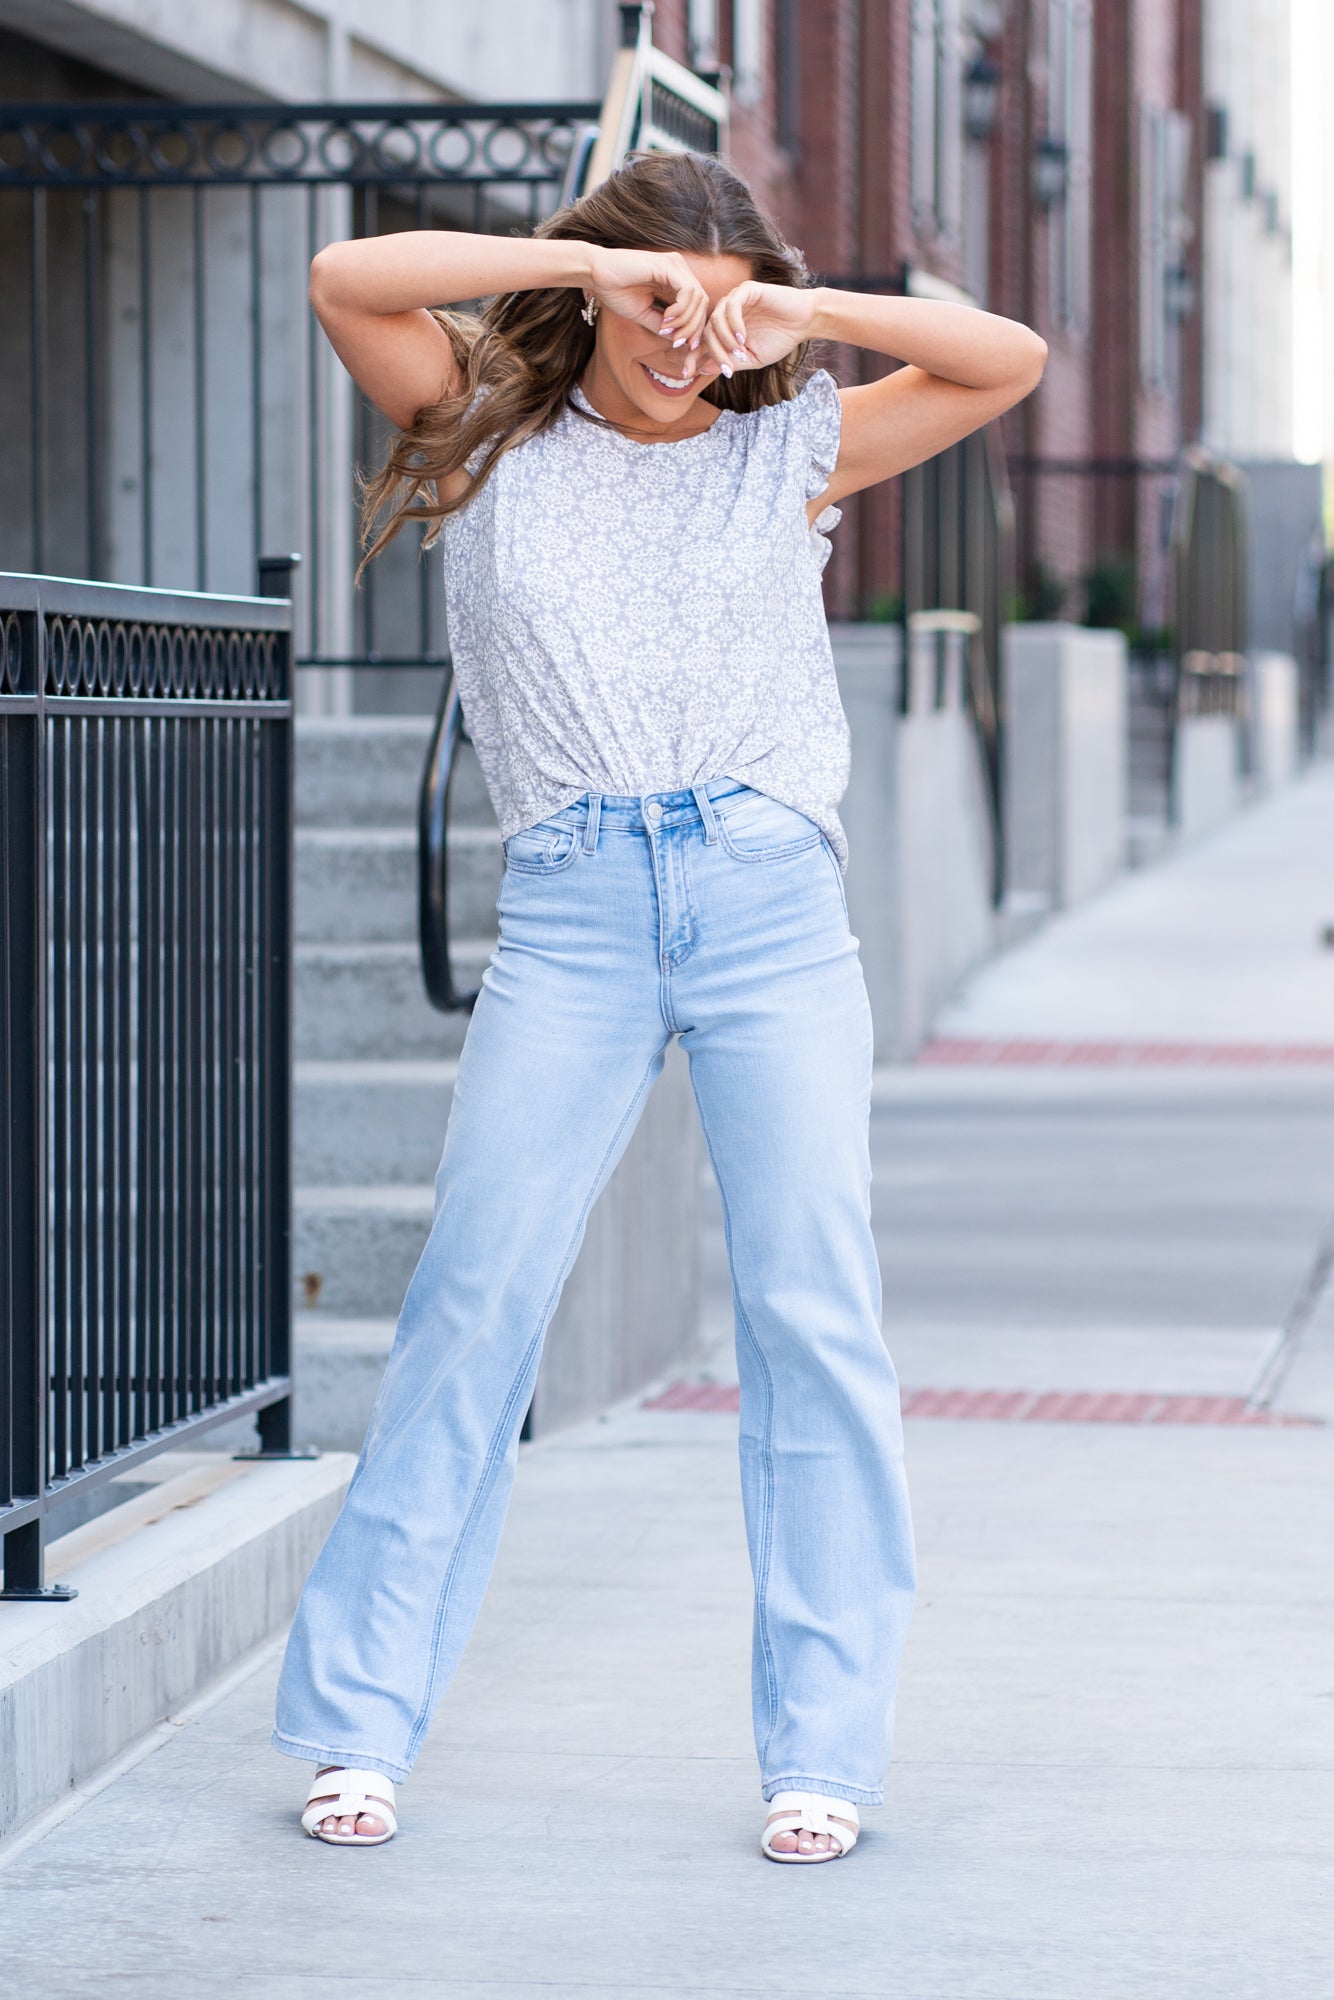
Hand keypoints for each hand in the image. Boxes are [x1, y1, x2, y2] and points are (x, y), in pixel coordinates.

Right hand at [582, 246, 712, 346]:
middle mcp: (679, 269)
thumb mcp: (645, 315)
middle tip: (677, 342)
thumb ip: (664, 325)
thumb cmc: (616, 292)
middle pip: (702, 302)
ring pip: (698, 298)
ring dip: (685, 321)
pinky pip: (688, 291)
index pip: (697, 304)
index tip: (681, 345)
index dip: (694, 327)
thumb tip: (681, 341)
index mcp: (675, 279)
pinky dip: (681, 310)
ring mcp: (675, 265)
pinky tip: (667, 318)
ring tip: (667, 329)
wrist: (596, 275)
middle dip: (693, 327)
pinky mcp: (668, 265)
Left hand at [701, 281, 819, 376]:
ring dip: (725, 339)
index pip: (702, 342)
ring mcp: (735, 299)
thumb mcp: (752, 359)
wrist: (804, 321)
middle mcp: (726, 313)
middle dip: (713, 352)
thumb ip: (729, 362)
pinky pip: (732, 305)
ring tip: (740, 351)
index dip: (692, 357)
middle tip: (727, 368)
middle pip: (706, 331)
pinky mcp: (747, 289)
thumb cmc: (780, 339)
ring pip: (716, 318)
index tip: (687, 374)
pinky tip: (743, 337)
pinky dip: (734, 323)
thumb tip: (703, 369)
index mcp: (725, 329)